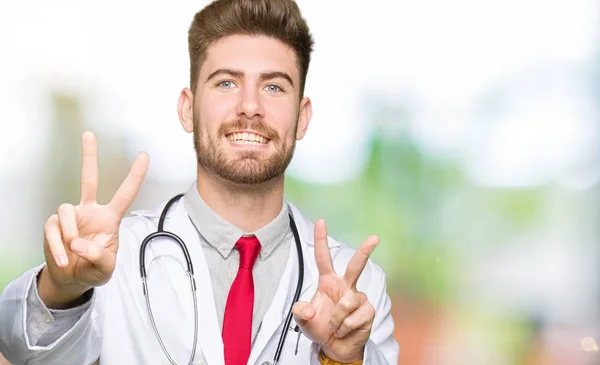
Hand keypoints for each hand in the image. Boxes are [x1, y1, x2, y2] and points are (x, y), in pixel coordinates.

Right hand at [40, 131, 148, 307]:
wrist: (71, 279)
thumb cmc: (93, 268)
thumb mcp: (105, 268)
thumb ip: (98, 257)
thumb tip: (79, 242)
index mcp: (110, 218)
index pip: (125, 194)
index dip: (135, 175)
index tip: (144, 156)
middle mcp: (90, 212)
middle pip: (89, 179)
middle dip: (89, 157)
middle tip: (89, 134)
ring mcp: (71, 217)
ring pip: (66, 210)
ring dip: (68, 233)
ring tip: (72, 252)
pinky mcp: (54, 225)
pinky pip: (53, 228)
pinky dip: (57, 246)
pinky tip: (64, 258)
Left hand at [292, 219, 378, 362]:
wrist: (335, 347)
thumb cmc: (320, 328)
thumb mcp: (303, 321)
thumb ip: (300, 313)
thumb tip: (307, 309)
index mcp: (328, 282)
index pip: (323, 257)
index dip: (321, 239)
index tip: (321, 221)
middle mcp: (345, 286)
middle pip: (356, 265)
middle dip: (365, 251)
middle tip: (374, 238)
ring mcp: (358, 298)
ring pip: (347, 302)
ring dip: (336, 319)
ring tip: (334, 327)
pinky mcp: (368, 311)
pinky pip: (355, 317)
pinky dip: (345, 327)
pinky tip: (345, 330)